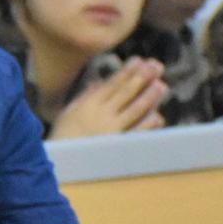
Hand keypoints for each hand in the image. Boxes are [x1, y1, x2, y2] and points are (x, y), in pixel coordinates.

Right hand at [48, 58, 166, 139]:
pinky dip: (147, 126)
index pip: (112, 84)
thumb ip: (86, 96)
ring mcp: (111, 131)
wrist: (61, 163)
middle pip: (125, 93)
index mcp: (89, 104)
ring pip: (134, 111)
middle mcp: (102, 115)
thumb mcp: (69, 112)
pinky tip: (157, 117)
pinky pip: (135, 134)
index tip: (139, 60)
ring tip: (161, 85)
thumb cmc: (64, 136)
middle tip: (156, 66)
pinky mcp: (118, 147)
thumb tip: (99, 83)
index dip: (127, 71)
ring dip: (148, 97)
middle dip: (141, 78)